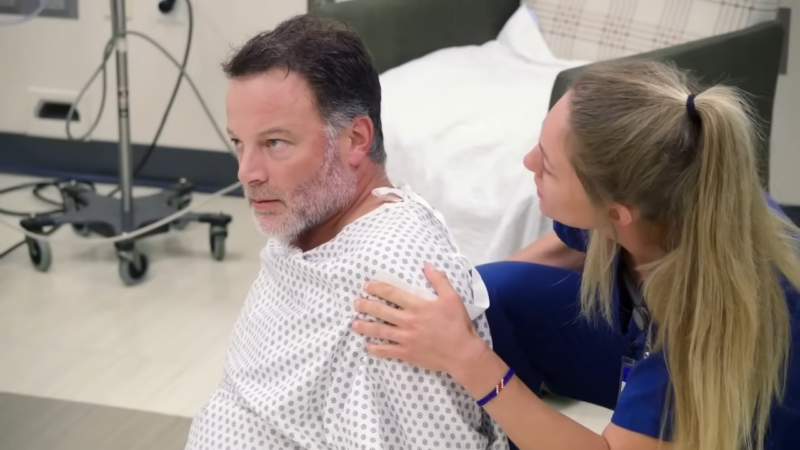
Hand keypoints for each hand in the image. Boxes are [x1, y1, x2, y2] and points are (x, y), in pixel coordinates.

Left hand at [352, 263, 486, 373]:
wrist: (462, 353)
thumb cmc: (458, 324)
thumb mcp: (452, 297)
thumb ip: (439, 280)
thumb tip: (426, 265)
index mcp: (417, 306)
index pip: (392, 294)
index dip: (377, 288)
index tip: (367, 286)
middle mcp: (408, 321)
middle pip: (381, 311)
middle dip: (366, 306)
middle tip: (356, 303)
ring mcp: (405, 338)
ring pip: (379, 331)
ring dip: (365, 326)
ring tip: (354, 323)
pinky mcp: (407, 353)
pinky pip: (386, 351)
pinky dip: (375, 349)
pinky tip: (368, 346)